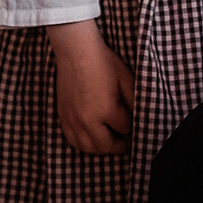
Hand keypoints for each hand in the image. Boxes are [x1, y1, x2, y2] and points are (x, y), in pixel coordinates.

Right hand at [46, 19, 132, 155]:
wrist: (76, 53)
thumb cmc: (104, 63)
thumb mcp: (126, 79)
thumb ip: (134, 100)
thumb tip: (139, 117)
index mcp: (107, 110)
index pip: (125, 129)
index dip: (132, 126)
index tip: (135, 124)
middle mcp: (88, 120)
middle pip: (106, 146)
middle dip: (120, 146)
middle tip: (127, 142)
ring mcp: (73, 120)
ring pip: (88, 148)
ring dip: (102, 149)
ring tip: (111, 143)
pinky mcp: (64, 117)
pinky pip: (73, 141)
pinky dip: (84, 145)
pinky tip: (92, 140)